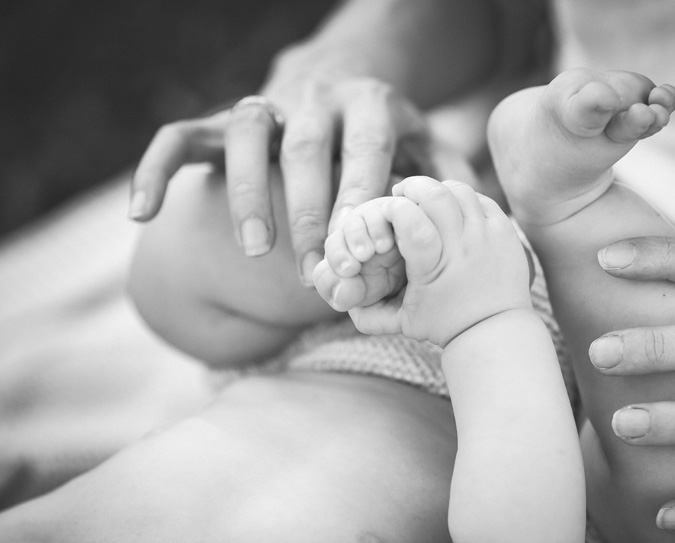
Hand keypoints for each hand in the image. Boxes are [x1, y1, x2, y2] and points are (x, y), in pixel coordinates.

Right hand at [129, 68, 469, 281]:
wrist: (340, 83)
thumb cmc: (391, 139)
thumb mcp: (428, 149)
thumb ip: (450, 180)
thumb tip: (472, 215)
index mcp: (367, 105)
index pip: (362, 146)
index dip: (357, 192)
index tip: (357, 245)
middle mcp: (310, 100)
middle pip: (302, 146)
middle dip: (304, 206)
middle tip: (307, 265)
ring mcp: (262, 107)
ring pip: (242, 134)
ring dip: (244, 190)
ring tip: (253, 249)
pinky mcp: (221, 122)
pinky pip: (178, 137)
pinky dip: (154, 169)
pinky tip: (140, 215)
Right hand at [318, 177, 531, 346]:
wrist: (494, 333)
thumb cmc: (443, 327)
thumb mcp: (404, 322)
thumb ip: (371, 311)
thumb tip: (334, 297)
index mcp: (433, 267)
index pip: (409, 218)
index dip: (395, 206)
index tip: (390, 207)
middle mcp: (461, 248)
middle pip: (435, 195)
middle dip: (414, 187)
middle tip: (404, 192)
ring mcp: (486, 239)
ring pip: (459, 191)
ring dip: (439, 189)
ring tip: (428, 198)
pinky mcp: (506, 234)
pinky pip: (482, 200)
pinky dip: (464, 199)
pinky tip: (453, 208)